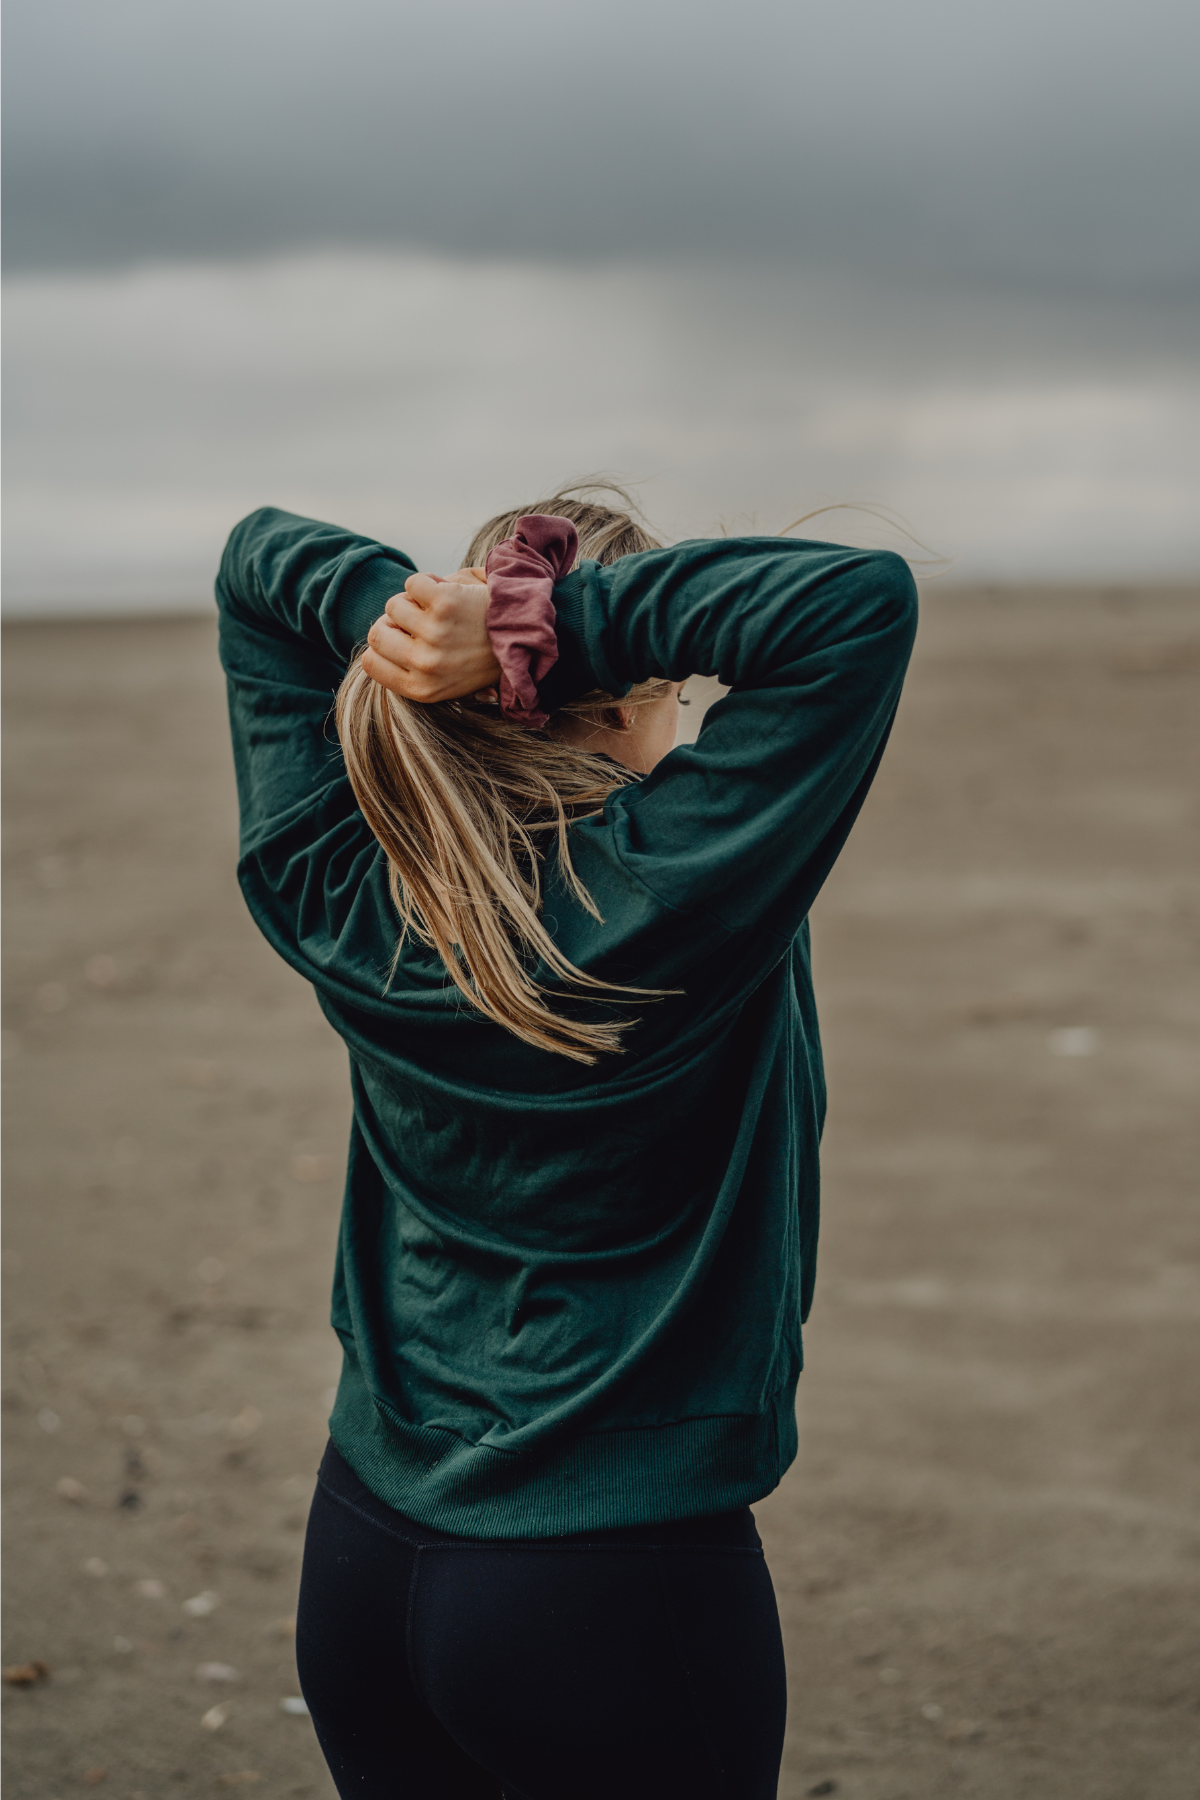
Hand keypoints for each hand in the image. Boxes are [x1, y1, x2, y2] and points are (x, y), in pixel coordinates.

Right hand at [360, 568, 502, 703]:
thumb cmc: (486, 658)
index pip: (371, 663)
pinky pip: (413, 583)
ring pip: (394, 605)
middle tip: (421, 619)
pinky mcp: (444, 604)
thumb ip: (412, 675)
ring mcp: (433, 634)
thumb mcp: (450, 683)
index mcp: (422, 689)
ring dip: (414, 600)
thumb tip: (371, 658)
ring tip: (441, 608)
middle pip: (376, 633)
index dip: (384, 645)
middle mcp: (424, 665)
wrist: (529, 637)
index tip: (405, 638)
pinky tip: (449, 592)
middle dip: (394, 622)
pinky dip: (428, 581)